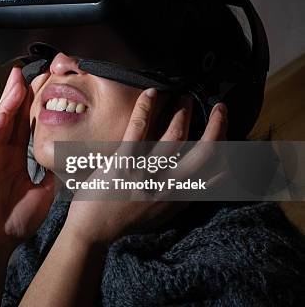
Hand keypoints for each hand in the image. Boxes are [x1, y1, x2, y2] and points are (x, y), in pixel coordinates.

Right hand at [0, 67, 54, 259]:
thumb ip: (52, 174)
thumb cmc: (15, 221)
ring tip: (15, 84)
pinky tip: (0, 116)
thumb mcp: (43, 193)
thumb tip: (68, 159)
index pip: (24, 124)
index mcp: (14, 156)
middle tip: (28, 71)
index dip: (33, 105)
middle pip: (9, 117)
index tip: (45, 85)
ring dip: (5, 104)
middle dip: (18, 94)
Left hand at [64, 88, 227, 245]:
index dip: (230, 152)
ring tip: (185, 98)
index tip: (233, 136)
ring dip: (183, 112)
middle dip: (218, 126)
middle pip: (205, 152)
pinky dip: (146, 108)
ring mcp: (146, 174)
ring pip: (175, 135)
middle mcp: (168, 186)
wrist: (92, 232)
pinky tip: (151, 93)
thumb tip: (193, 181)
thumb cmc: (122, 222)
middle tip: (221, 108)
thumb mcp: (159, 215)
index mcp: (179, 199)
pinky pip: (139, 128)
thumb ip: (176, 198)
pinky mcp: (124, 163)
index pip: (216, 174)